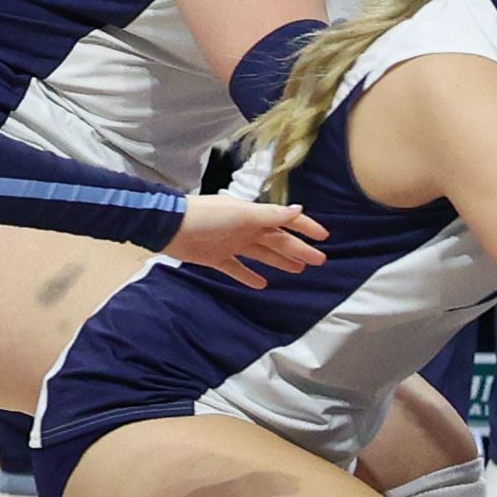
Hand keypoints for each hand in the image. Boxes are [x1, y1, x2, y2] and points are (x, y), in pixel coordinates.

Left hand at [163, 193, 329, 284]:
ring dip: (280, 261)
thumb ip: (270, 216)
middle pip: (279, 241)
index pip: (286, 221)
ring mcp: (232, 244)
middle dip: (299, 249)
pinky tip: (262, 285)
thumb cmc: (209, 217)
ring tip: (298, 271)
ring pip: (263, 254)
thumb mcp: (242, 215)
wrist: (171, 227)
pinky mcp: (217, 259)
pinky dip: (249, 276)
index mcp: (255, 216)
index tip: (324, 238)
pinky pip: (237, 269)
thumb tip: (299, 210)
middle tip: (319, 261)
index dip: (306, 228)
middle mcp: (247, 229)